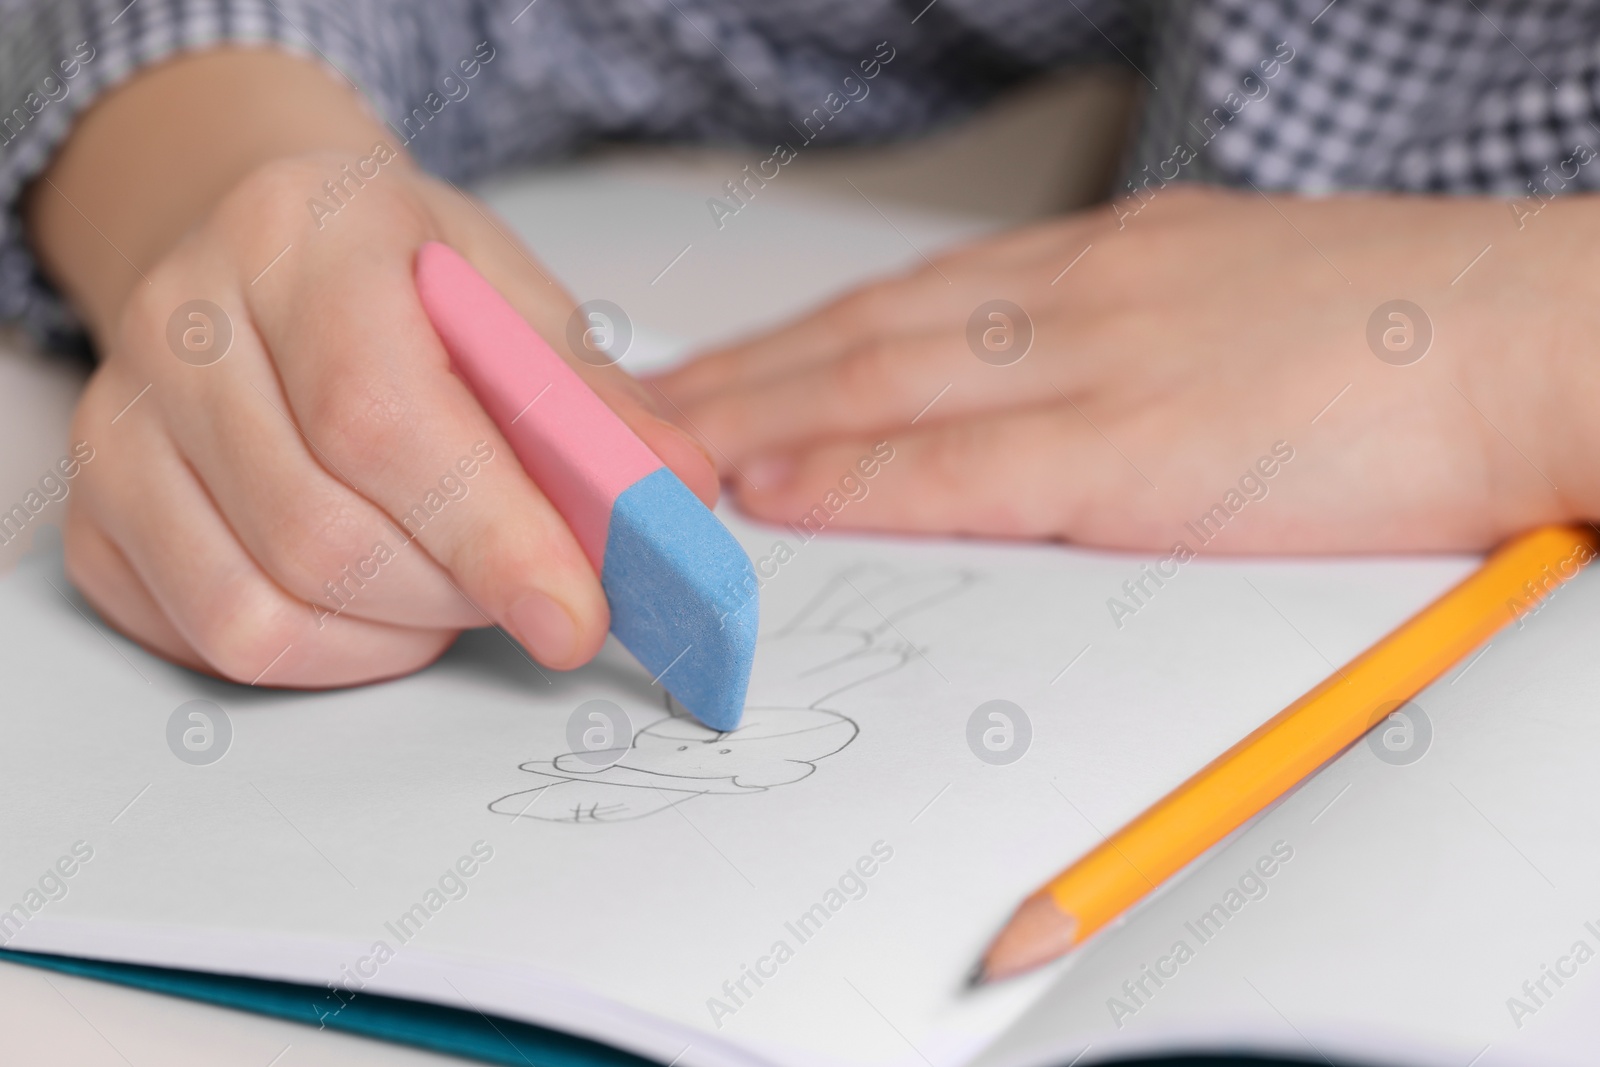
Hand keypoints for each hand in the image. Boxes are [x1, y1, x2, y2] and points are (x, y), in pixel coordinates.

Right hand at [31, 52, 713, 685]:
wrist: (265, 251)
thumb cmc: (397, 275)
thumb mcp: (513, 297)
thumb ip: (594, 399)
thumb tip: (678, 494)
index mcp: (304, 239)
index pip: (380, 415)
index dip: (489, 532)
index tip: (577, 613)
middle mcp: (182, 324)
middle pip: (321, 533)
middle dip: (460, 593)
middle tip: (535, 582)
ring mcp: (120, 425)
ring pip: (261, 611)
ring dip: (397, 632)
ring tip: (454, 577)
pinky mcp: (95, 515)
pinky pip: (213, 642)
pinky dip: (327, 652)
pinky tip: (375, 595)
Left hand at [656, 186, 1599, 552]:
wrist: (1544, 335)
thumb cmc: (1406, 333)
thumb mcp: (1239, 302)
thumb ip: (1130, 342)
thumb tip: (1049, 385)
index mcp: (1108, 267)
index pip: (909, 305)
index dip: (796, 344)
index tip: (717, 375)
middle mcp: (1080, 297)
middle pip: (862, 333)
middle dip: (737, 376)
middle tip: (633, 410)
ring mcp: (1101, 365)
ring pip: (878, 381)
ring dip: (753, 416)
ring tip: (654, 449)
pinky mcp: (1138, 449)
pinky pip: (956, 463)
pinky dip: (849, 471)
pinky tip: (771, 486)